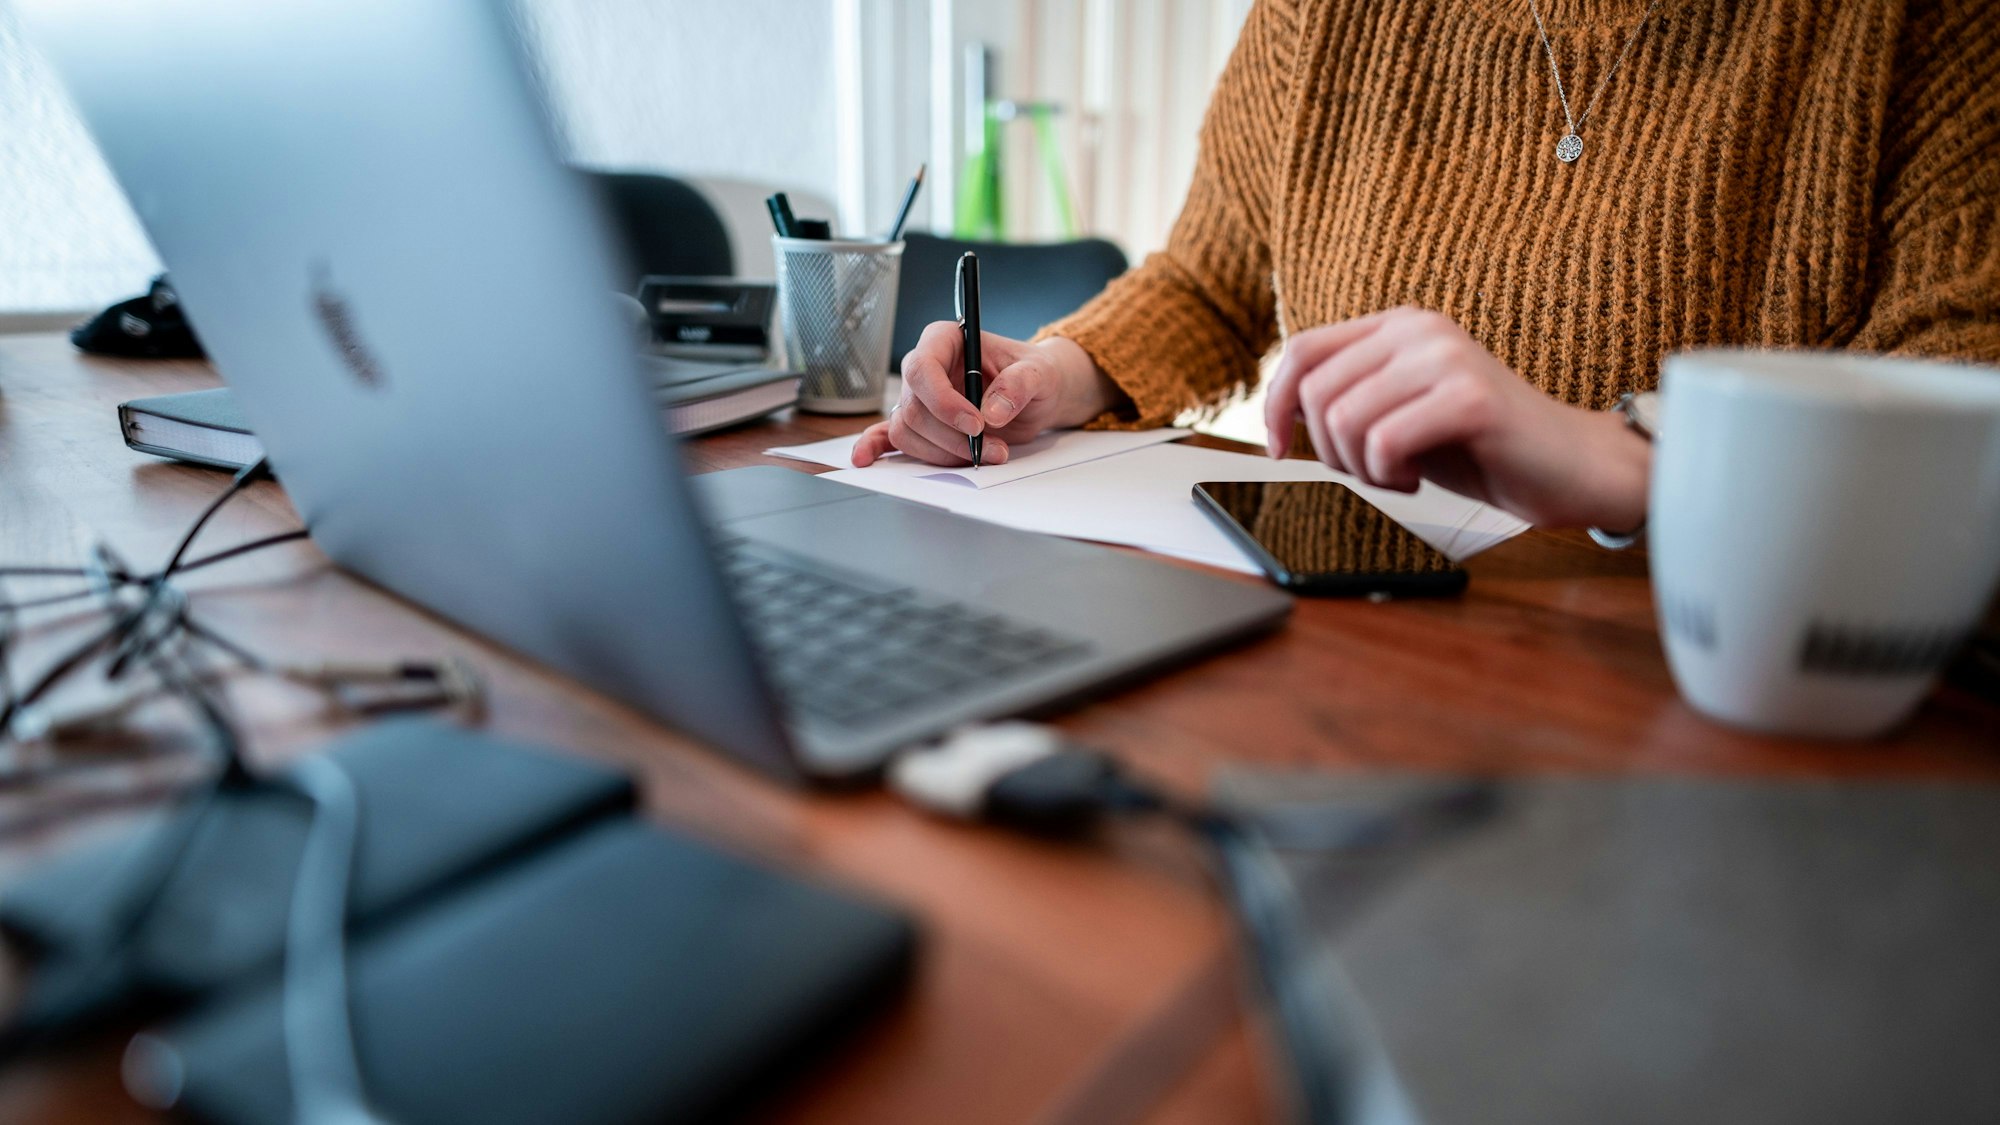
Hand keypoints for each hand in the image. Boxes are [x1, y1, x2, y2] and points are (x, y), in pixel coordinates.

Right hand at [852, 326, 1117, 466]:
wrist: (1037, 395)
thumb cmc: (1035, 374)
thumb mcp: (1040, 373)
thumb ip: (1020, 385)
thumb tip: (992, 411)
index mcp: (946, 340)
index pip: (923, 368)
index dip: (943, 401)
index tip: (976, 424)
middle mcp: (926, 368)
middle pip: (915, 408)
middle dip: (952, 436)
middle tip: (993, 449)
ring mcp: (919, 398)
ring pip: (908, 431)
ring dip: (944, 453)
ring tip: (986, 455)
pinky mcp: (922, 424)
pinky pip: (890, 436)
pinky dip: (876, 448)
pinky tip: (864, 459)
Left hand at [1264, 307, 1649, 529]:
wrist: (1571, 466)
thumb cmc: (1480, 446)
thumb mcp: (1400, 412)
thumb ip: (1348, 398)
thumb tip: (1278, 412)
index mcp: (1397, 326)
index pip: (1301, 352)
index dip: (1274, 406)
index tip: (1279, 450)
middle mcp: (1419, 329)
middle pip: (1317, 394)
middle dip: (1329, 451)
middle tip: (1374, 471)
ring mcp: (1446, 358)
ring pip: (1345, 421)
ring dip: (1362, 468)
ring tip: (1402, 474)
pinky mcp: (1469, 398)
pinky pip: (1384, 443)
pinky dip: (1390, 476)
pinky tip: (1420, 479)